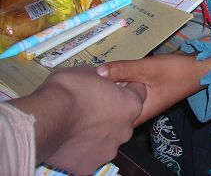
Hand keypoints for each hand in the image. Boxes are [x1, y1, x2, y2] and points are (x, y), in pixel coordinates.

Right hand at [9, 66, 145, 174]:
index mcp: (130, 105)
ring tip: (76, 128)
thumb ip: (102, 78)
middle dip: (110, 115)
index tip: (111, 88)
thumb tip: (100, 78)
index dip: (123, 89)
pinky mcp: (89, 166)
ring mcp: (108, 150)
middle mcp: (126, 130)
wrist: (46, 119)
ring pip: (106, 141)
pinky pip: (88, 156)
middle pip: (122, 121)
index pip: (137, 93)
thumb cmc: (69, 90)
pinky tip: (68, 142)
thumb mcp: (89, 71)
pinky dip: (80, 151)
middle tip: (89, 109)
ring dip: (96, 135)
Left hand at [97, 53, 210, 125]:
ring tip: (95, 73)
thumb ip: (124, 69)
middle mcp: (140, 110)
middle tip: (87, 78)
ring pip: (121, 96)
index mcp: (139, 111)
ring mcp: (145, 100)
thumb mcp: (149, 68)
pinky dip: (122, 81)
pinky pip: (129, 88)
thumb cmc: (178, 72)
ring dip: (112, 86)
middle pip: (114, 106)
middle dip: (102, 93)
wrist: (204, 67)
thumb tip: (97, 72)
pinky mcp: (148, 90)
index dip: (96, 105)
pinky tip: (114, 70)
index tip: (85, 90)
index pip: (111, 116)